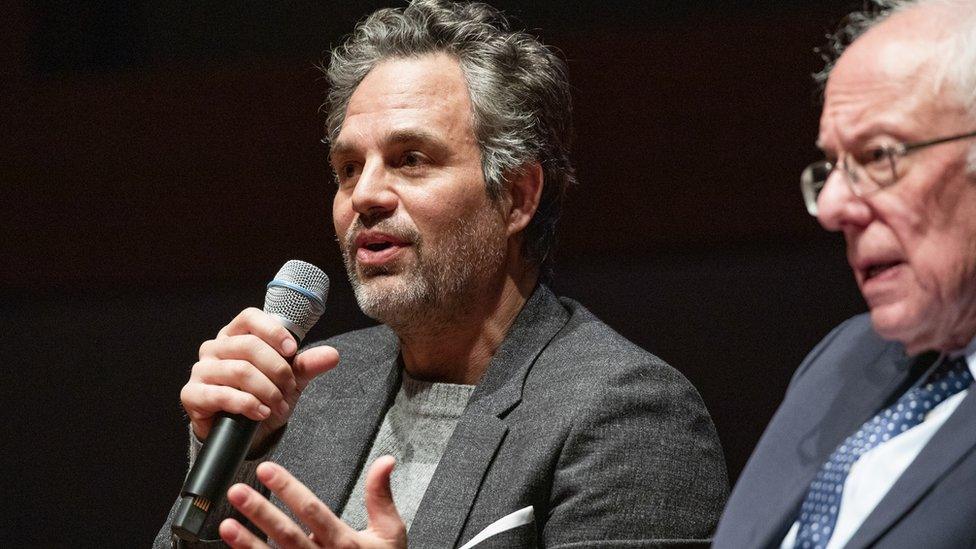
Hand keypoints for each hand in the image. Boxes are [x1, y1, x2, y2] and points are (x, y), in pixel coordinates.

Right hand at [180, 307, 339, 448]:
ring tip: (279, 406)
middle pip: (248, 346)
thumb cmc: (264, 396)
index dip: (273, 331)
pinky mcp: (192, 394)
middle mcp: (216, 348)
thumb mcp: (291, 380)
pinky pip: (219, 394)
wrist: (246, 433)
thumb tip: (333, 355)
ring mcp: (201, 370)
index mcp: (237, 335)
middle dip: (276, 370)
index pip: (250, 318)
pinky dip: (246, 404)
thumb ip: (307, 365)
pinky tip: (261, 413)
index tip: (292, 351)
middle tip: (289, 390)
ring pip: (239, 370)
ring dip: (266, 390)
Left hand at [218, 457, 406, 548]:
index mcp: (345, 543)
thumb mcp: (390, 533)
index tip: (267, 470)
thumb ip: (381, 496)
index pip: (313, 511)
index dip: (289, 489)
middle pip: (287, 534)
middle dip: (260, 512)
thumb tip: (385, 462)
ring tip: (226, 525)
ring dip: (247, 542)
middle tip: (237, 492)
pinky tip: (234, 548)